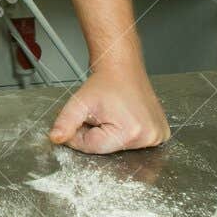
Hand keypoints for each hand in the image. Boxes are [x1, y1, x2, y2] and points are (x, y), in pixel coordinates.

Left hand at [48, 64, 169, 153]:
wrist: (122, 67)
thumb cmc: (105, 83)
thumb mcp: (80, 102)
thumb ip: (65, 122)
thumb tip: (56, 139)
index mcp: (131, 133)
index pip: (93, 148)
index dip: (81, 133)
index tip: (86, 117)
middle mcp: (149, 137)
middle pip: (107, 149)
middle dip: (97, 134)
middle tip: (101, 114)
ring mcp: (158, 136)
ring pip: (119, 147)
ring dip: (111, 134)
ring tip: (114, 113)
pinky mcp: (161, 133)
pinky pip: (134, 143)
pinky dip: (125, 133)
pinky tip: (125, 117)